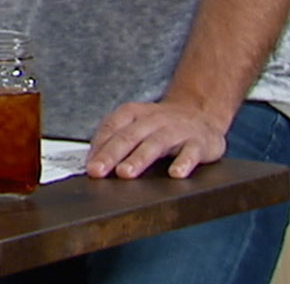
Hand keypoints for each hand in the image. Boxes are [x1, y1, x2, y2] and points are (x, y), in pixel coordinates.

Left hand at [85, 100, 230, 179]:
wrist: (200, 114)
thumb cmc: (161, 125)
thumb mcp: (136, 125)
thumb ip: (114, 140)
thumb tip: (91, 164)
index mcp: (134, 114)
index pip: (112, 127)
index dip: (98, 147)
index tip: (89, 166)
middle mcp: (154, 120)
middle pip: (129, 136)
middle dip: (111, 154)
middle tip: (97, 171)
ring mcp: (177, 130)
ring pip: (156, 143)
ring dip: (139, 158)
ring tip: (125, 173)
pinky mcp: (199, 143)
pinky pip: (191, 152)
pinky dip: (184, 162)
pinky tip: (176, 174)